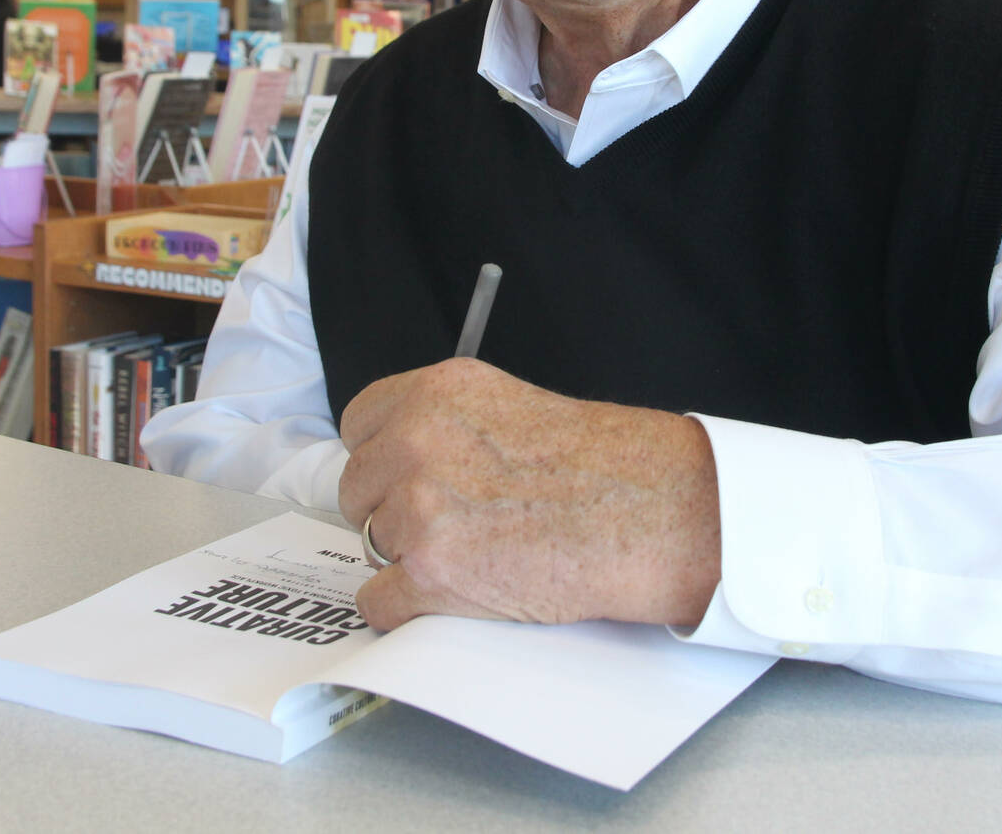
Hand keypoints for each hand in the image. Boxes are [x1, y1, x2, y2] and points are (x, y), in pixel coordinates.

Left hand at [336, 358, 720, 632]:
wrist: (645, 514)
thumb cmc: (598, 466)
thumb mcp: (508, 405)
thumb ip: (445, 422)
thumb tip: (398, 456)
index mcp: (435, 393)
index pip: (357, 425)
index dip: (380, 458)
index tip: (401, 476)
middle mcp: (417, 441)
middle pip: (356, 490)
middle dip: (392, 510)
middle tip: (450, 522)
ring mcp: (419, 508)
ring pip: (369, 545)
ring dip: (408, 557)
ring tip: (472, 553)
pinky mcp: (430, 572)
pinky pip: (378, 601)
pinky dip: (405, 608)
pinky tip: (451, 593)